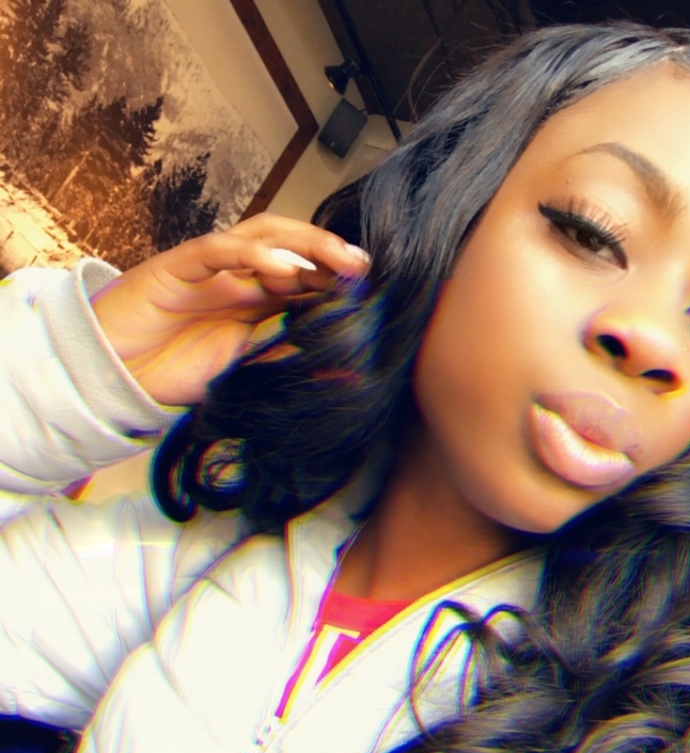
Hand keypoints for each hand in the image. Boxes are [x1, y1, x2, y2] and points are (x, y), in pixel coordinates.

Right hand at [90, 214, 369, 405]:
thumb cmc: (174, 373)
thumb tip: (346, 372)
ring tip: (337, 260)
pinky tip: (284, 269)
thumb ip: (287, 362)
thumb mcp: (245, 372)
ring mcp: (206, 267)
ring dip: (302, 245)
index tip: (374, 289)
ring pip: (260, 236)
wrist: (113, 377)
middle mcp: (234, 274)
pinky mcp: (176, 268)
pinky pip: (217, 250)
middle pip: (289, 244)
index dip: (336, 275)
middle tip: (364, 267)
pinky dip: (252, 254)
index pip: (302, 273)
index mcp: (252, 297)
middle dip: (328, 251)